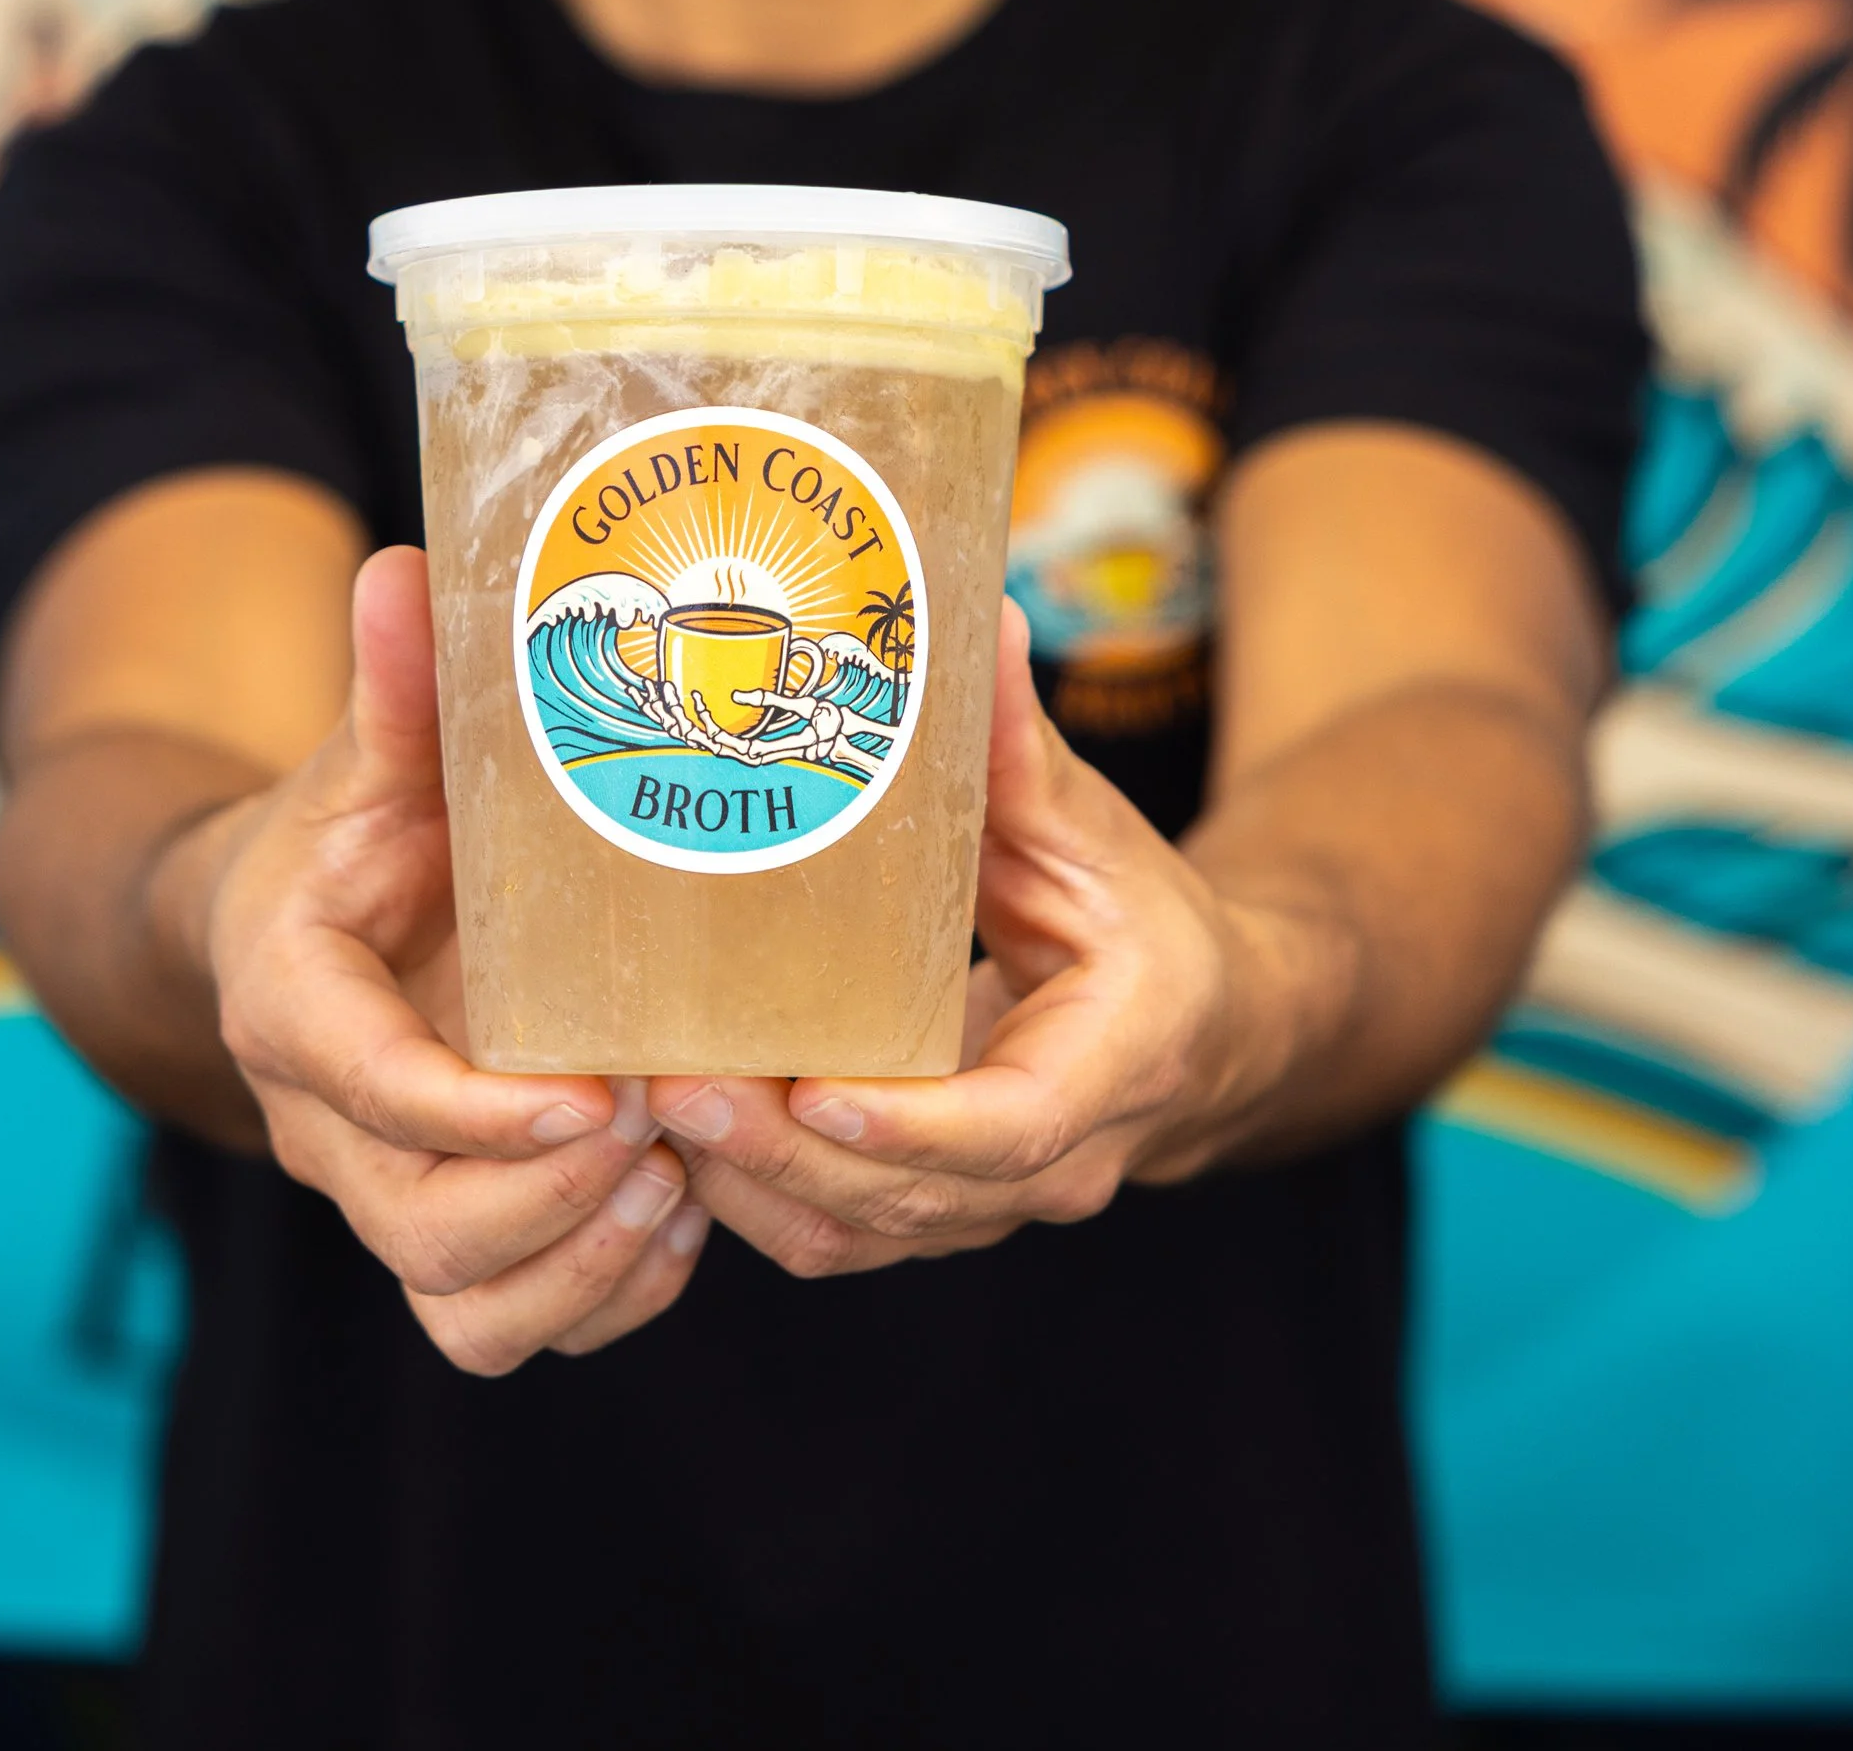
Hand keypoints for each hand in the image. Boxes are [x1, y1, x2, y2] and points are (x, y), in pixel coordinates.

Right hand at [176, 545, 709, 1372]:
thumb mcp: (371, 755)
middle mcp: (330, 1125)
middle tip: (666, 1131)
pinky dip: (604, 1295)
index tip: (593, 1101)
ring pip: (468, 1310)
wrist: (305, 922)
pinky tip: (683, 1217)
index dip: (470, 1113)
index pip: (362, 1088)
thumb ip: (396, 687)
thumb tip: (408, 568)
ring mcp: (390, 1194)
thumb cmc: (358, 829)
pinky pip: (514, 1325)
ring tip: (684, 1182)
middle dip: (552, 1202)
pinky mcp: (453, 1232)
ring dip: (586, 1266)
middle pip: (420, 1232)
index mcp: (295, 1001)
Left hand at [648, 601, 1336, 1279]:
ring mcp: (992, 1206)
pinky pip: (837, 1237)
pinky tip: (675, 1138)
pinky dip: (753, 1202)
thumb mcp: (1094, 827)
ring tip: (646, 1107)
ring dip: (748, 1187)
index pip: (1009, 1131)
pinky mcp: (936, 1214)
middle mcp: (1056, 1165)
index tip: (811, 1094)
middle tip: (669, 1086)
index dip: (908, 1126)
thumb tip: (977, 615)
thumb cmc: (1144, 919)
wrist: (1207, 1028)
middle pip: (909, 1197)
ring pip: (858, 1234)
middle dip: (779, 1154)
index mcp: (1112, 1065)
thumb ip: (1024, 746)